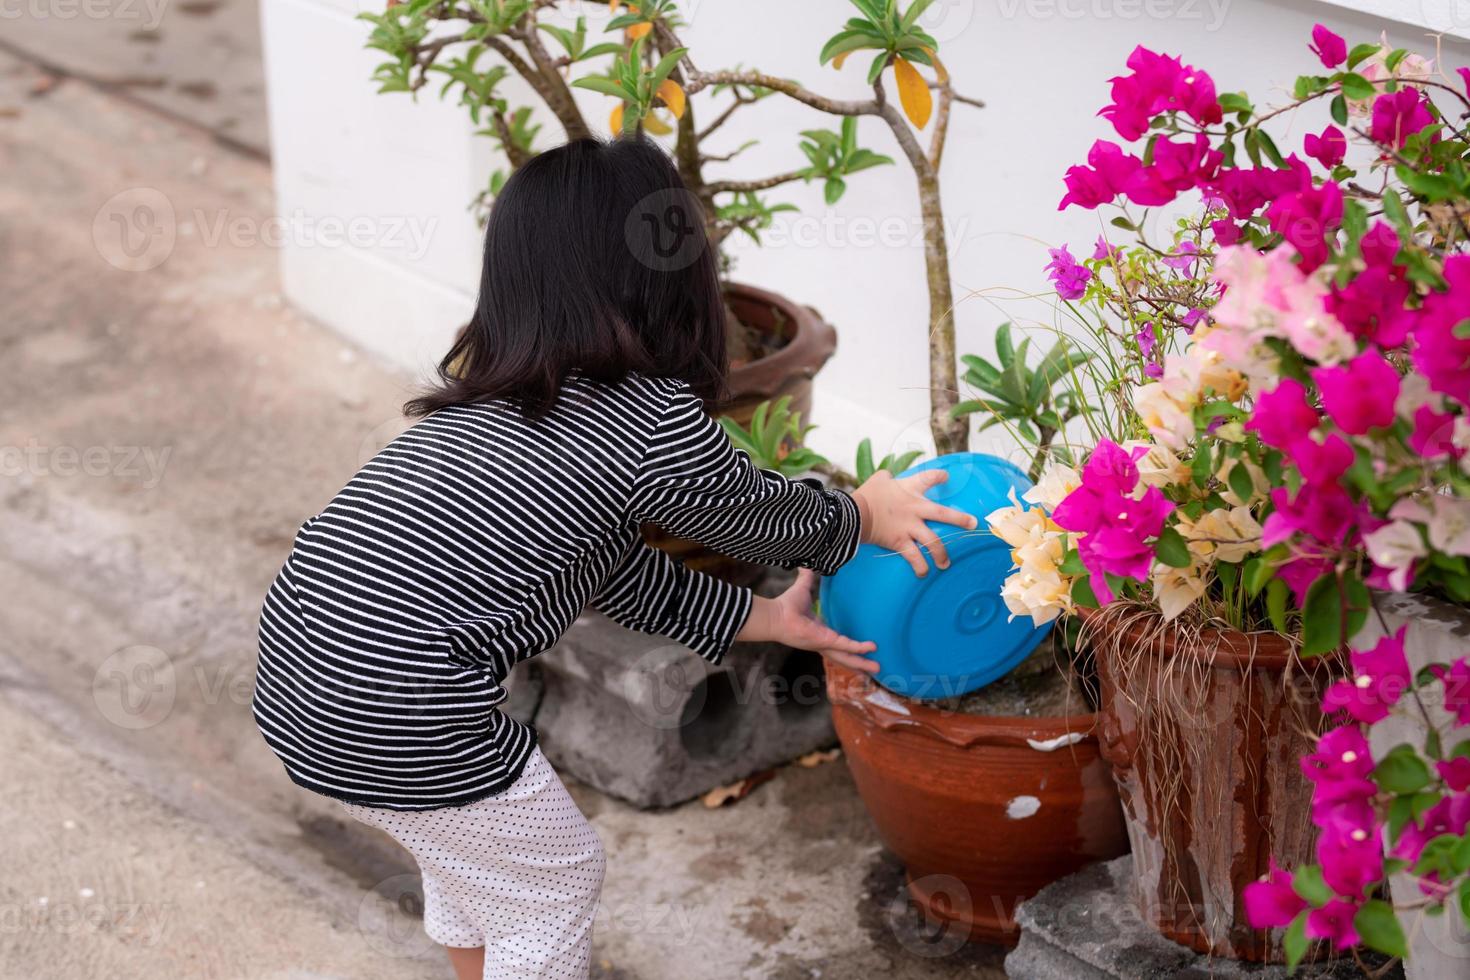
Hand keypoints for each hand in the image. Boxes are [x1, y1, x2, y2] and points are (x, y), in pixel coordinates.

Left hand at [735, 569, 879, 673]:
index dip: (851, 648)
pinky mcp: (825, 640)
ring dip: (862, 662)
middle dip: (860, 663)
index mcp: (820, 631)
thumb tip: (806, 563)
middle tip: (876, 668)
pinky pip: (845, 645)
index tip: (863, 650)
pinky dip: (858, 647)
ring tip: (878, 668)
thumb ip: (808, 577)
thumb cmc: (786, 605)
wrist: (776, 615)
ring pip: (847, 657)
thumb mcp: (803, 589)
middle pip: (845, 656)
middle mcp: (823, 641)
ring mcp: (824, 643)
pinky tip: (871, 647)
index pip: (839, 643)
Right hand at [851, 469, 978, 576]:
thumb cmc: (867, 494)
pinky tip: (923, 574)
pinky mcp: (900, 542)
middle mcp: (915, 508)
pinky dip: (919, 567)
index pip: (929, 478)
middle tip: (972, 524)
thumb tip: (888, 476)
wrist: (854, 513)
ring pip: (933, 542)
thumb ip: (887, 476)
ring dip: (941, 553)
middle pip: (943, 513)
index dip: (939, 477)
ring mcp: (910, 527)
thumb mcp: (879, 479)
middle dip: (960, 519)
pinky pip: (914, 557)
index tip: (946, 477)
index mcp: (910, 489)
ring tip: (946, 563)